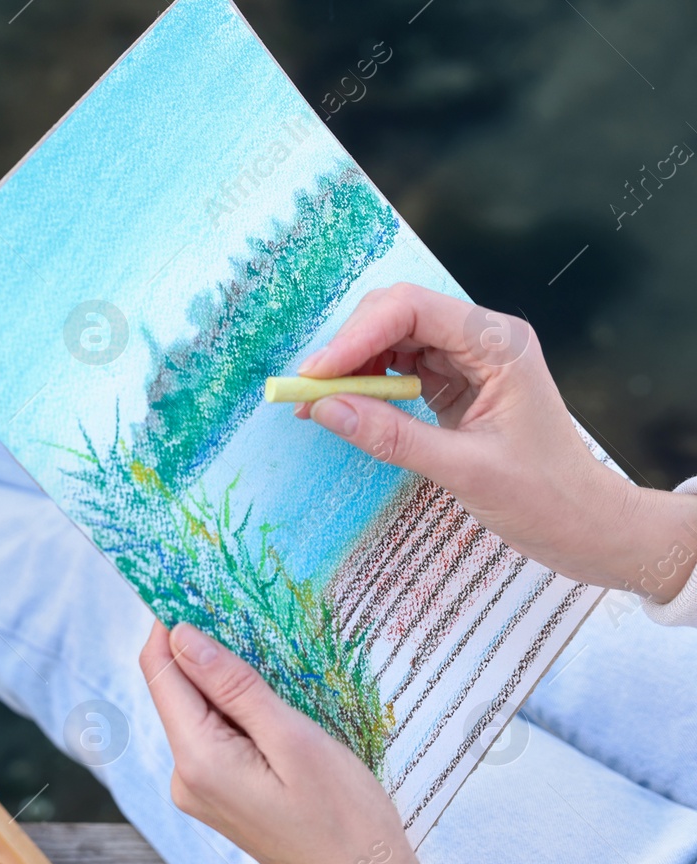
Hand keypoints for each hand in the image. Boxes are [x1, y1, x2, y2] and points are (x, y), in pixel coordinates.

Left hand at [139, 620, 463, 863]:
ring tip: (267, 651)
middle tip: (241, 607)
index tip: (190, 583)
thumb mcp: (294, 738)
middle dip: (200, 649)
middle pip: (175, 691)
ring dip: (222, 679)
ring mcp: (200, 791)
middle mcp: (184, 777)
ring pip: (196, 713)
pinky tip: (270, 698)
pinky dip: (234, 710)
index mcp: (197, 761)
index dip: (168, 625)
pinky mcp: (220, 797)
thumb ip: (234, 686)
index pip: (160, 673)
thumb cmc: (344, 818)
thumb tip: (183, 636)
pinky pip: (214, 737)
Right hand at [297, 283, 696, 602]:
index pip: (413, 310)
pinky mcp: (455, 382)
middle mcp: (483, 339)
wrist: (584, 524)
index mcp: (499, 344)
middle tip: (307, 392)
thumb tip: (324, 409)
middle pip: (396, 313)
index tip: (315, 376)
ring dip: (351, 366)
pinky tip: (345, 408)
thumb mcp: (464, 470)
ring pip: (391, 337)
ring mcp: (468, 358)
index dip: (356, 336)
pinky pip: (398, 365)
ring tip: (317, 403)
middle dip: (347, 347)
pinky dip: (365, 384)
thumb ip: (392, 436)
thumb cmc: (544, 497)